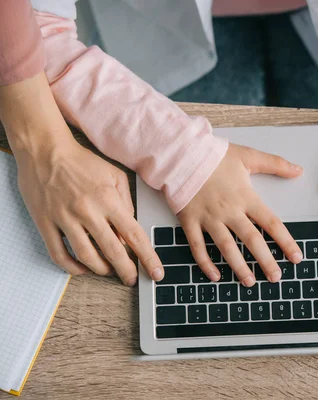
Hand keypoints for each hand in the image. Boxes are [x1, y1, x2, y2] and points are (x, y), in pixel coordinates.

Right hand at [14, 138, 163, 284]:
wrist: (45, 150)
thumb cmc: (82, 161)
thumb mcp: (116, 174)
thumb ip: (127, 201)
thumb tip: (129, 227)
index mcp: (108, 200)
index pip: (134, 235)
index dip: (147, 258)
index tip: (156, 272)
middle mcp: (88, 212)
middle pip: (112, 251)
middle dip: (126, 270)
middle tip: (132, 279)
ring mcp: (65, 219)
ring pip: (86, 256)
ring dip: (101, 269)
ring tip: (108, 271)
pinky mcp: (46, 223)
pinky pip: (59, 253)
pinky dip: (71, 267)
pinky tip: (81, 269)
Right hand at [178, 144, 303, 286]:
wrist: (181, 154)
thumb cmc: (214, 156)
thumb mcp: (248, 156)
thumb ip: (275, 164)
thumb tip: (299, 170)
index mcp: (245, 197)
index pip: (271, 223)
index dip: (285, 241)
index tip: (296, 257)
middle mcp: (229, 211)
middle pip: (251, 240)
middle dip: (265, 261)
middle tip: (276, 278)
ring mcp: (208, 218)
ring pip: (226, 247)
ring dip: (238, 266)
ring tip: (250, 282)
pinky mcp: (190, 221)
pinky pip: (197, 246)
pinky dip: (205, 262)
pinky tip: (215, 276)